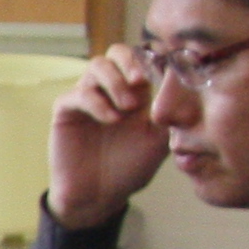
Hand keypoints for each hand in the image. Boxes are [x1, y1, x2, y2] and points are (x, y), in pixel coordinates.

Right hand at [46, 43, 168, 231]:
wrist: (99, 196)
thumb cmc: (129, 169)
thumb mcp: (160, 141)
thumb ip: (170, 114)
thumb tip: (181, 86)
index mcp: (135, 93)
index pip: (141, 59)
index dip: (152, 58)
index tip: (163, 71)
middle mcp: (109, 90)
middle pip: (115, 53)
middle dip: (129, 61)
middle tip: (141, 80)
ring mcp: (87, 98)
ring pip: (96, 67)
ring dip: (115, 82)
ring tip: (127, 108)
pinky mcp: (66, 111)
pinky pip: (77, 94)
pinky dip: (96, 102)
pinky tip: (111, 119)